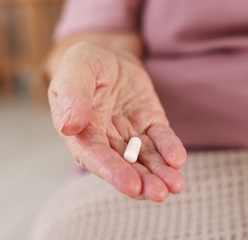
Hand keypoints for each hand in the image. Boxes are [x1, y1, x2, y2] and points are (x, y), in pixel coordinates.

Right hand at [48, 42, 186, 201]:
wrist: (108, 54)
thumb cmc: (83, 64)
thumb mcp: (74, 72)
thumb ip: (72, 97)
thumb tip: (69, 127)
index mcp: (82, 133)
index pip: (96, 157)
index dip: (113, 172)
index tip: (130, 186)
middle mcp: (106, 140)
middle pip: (125, 166)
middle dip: (142, 181)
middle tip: (159, 194)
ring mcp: (130, 133)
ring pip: (146, 158)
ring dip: (160, 173)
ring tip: (175, 186)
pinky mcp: (150, 123)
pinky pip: (161, 139)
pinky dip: (170, 150)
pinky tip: (178, 160)